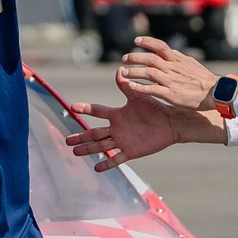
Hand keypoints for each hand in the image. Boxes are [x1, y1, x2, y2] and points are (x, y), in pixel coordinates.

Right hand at [65, 95, 227, 169]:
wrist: (170, 123)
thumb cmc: (156, 108)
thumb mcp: (138, 96)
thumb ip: (126, 85)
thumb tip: (119, 70)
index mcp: (118, 114)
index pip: (98, 111)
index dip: (85, 109)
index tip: (72, 107)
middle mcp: (117, 128)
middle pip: (94, 133)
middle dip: (80, 136)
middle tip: (66, 140)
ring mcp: (123, 141)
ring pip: (101, 146)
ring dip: (87, 149)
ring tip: (74, 152)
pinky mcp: (131, 151)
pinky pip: (116, 159)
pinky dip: (106, 163)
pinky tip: (96, 168)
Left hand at [118, 36, 217, 108]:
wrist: (214, 92)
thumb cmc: (202, 79)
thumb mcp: (190, 63)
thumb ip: (178, 57)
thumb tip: (168, 50)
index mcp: (177, 60)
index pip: (160, 46)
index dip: (147, 41)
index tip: (136, 41)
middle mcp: (172, 68)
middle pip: (150, 58)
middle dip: (135, 57)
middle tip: (124, 58)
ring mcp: (171, 81)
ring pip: (148, 73)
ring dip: (134, 72)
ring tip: (123, 72)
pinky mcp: (171, 94)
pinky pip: (152, 89)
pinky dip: (140, 87)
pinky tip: (131, 86)